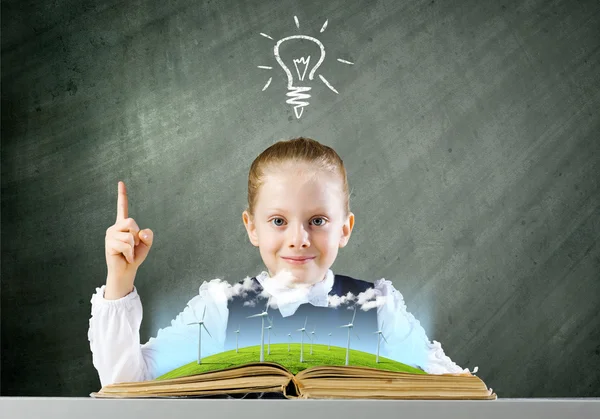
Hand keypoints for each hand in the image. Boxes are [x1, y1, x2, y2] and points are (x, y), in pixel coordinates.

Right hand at [104, 181, 153, 298]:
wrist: (126, 271)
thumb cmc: (135, 256)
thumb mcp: (146, 244)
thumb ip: (148, 236)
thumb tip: (142, 232)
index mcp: (123, 225)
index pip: (122, 207)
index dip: (122, 195)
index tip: (121, 182)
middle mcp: (115, 227)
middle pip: (131, 222)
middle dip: (137, 235)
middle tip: (133, 246)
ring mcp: (111, 235)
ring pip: (130, 235)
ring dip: (133, 246)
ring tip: (128, 253)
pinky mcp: (109, 244)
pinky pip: (127, 245)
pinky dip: (130, 253)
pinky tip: (126, 257)